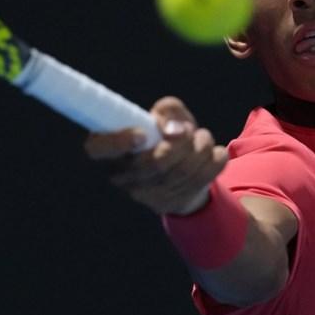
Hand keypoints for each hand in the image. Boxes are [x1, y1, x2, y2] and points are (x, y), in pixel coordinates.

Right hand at [83, 96, 229, 215]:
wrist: (180, 169)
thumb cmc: (163, 135)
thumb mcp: (162, 115)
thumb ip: (167, 111)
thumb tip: (174, 130)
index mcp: (108, 150)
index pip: (99, 149)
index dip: (119, 142)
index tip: (142, 134)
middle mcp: (121, 176)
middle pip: (152, 164)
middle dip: (181, 143)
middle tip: (189, 130)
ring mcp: (146, 195)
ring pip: (180, 173)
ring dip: (201, 148)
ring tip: (204, 138)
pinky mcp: (172, 203)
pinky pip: (200, 181)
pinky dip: (215, 162)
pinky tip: (215, 153)